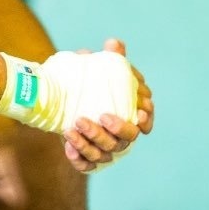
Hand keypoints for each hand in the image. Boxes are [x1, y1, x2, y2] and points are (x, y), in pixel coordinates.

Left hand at [62, 37, 153, 174]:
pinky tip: (68, 147)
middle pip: (125, 140)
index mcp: (128, 117)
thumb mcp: (100, 70)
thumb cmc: (90, 86)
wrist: (62, 103)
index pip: (144, 122)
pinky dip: (78, 158)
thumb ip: (110, 58)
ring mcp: (103, 150)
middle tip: (101, 116)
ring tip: (72, 127)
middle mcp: (118, 137)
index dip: (146, 121)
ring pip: (102, 153)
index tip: (140, 113)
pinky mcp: (85, 159)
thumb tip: (113, 43)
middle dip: (116, 129)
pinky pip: (85, 165)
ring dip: (89, 141)